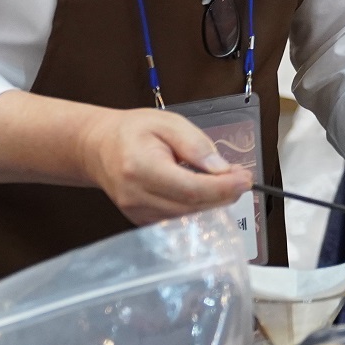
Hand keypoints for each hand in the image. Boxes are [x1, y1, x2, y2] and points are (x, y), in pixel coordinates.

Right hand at [81, 108, 252, 223]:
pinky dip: (199, 209)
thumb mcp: (168, 123)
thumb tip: (221, 169)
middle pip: (192, 207)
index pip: (190, 189)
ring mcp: (137, 212)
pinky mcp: (142, 220)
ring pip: (188, 218)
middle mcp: (136, 195)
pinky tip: (208, 192)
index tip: (244, 178)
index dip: (223, 187)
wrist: (100, 147)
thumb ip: (196, 145)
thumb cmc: (132, 132)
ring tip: (226, 181)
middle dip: (224, 194)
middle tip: (241, 177)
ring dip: (214, 202)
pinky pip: (179, 221)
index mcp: (140, 167)